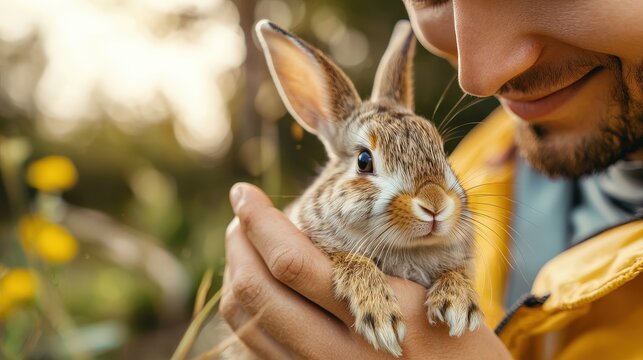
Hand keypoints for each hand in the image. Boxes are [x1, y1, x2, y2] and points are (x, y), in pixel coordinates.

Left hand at [219, 182, 510, 358]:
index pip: (292, 262)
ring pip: (248, 324)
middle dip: (238, 244)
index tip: (243, 193)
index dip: (259, 221)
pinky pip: (256, 352)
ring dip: (236, 275)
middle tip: (240, 217)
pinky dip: (247, 313)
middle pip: (256, 292)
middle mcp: (338, 353)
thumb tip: (307, 224)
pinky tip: (258, 288)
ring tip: (246, 246)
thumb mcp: (439, 289)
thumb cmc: (459, 338)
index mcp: (376, 314)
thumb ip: (375, 262)